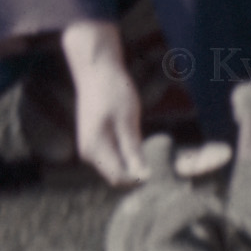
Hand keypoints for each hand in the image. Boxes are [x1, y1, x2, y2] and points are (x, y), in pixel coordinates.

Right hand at [60, 20, 147, 190]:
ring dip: (132, 165)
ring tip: (154, 154)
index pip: (118, 178)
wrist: (96, 71)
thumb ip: (132, 149)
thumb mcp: (128, 120)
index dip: (140, 180)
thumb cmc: (113, 91)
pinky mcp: (95, 140)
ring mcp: (89, 147)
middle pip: (116, 175)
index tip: (163, 172)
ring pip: (114, 167)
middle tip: (162, 164)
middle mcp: (88, 153)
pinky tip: (142, 146)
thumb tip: (143, 175)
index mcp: (94, 149)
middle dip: (136, 174)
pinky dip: (126, 155)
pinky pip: (112, 156)